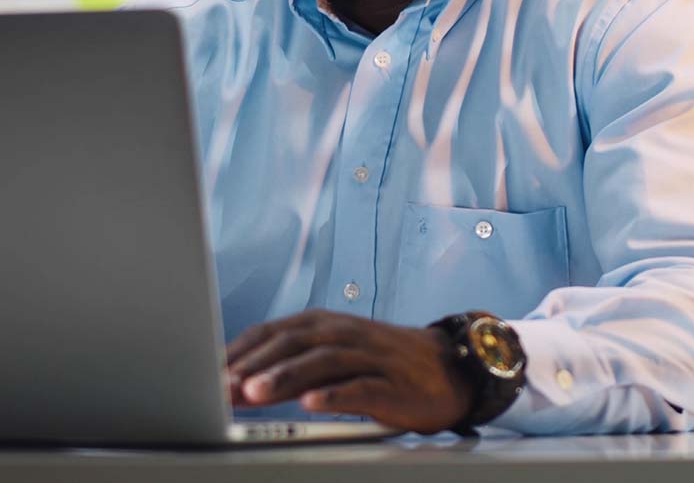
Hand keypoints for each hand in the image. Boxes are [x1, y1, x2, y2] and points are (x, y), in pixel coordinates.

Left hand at [226, 309, 475, 433]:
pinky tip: (311, 405)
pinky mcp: (391, 384)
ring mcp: (370, 357)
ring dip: (285, 376)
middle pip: (294, 342)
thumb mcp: (338, 352)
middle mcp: (346, 333)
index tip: (209, 371)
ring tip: (253, 393)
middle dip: (254, 363)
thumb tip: (242, 380)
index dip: (242, 349)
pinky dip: (334, 394)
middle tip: (221, 385)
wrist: (449, 366)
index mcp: (328, 324)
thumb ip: (297, 361)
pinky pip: (360, 387)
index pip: (275, 330)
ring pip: (322, 361)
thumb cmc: (384, 361)